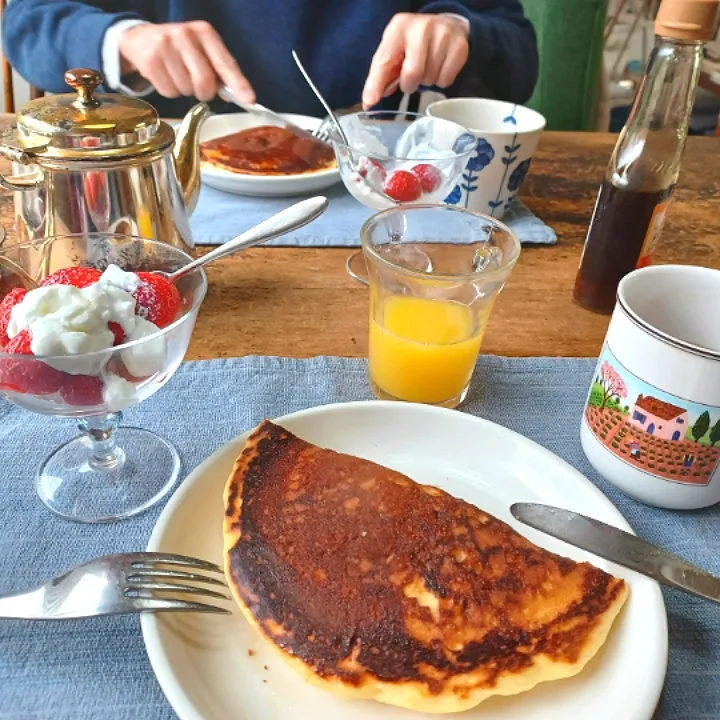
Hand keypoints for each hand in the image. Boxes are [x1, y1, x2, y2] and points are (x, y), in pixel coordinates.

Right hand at [118, 21, 254, 102]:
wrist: (141, 38)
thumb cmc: (180, 49)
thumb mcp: (202, 51)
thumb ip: (220, 72)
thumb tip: (236, 96)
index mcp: (204, 32)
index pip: (225, 63)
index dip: (238, 84)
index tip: (249, 100)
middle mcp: (185, 35)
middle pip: (204, 82)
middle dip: (203, 92)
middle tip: (197, 86)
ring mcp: (165, 46)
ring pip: (186, 90)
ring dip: (184, 90)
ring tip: (177, 74)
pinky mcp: (150, 60)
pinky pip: (169, 92)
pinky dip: (170, 91)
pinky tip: (165, 76)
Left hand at [362, 13, 468, 108]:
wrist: (447, 25)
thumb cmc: (415, 42)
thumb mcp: (395, 49)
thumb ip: (382, 74)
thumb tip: (370, 101)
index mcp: (399, 27)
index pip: (384, 60)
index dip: (376, 84)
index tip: (370, 101)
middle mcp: (421, 28)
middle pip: (412, 74)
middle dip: (410, 83)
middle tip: (412, 76)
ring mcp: (442, 35)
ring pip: (430, 79)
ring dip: (426, 81)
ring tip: (427, 66)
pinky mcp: (459, 47)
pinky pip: (445, 80)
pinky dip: (441, 80)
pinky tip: (440, 66)